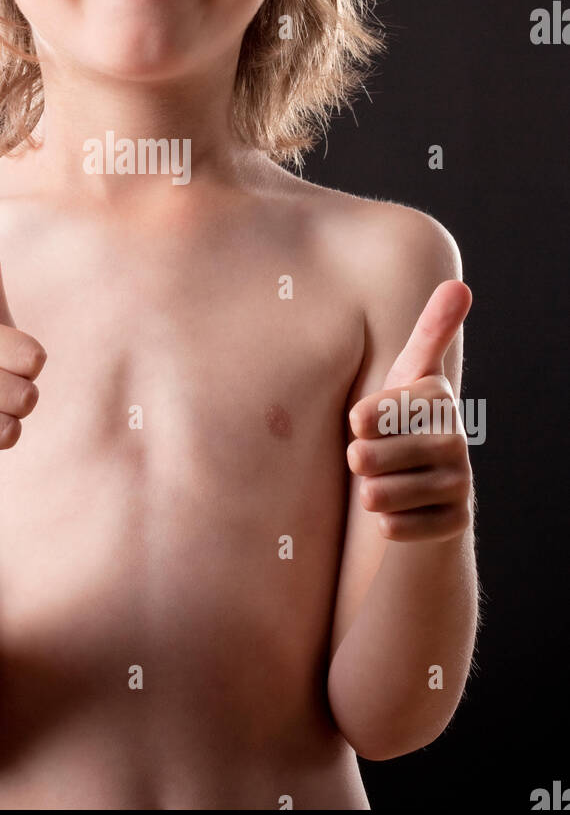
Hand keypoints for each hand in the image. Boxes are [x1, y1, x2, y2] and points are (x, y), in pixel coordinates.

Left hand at [346, 280, 473, 542]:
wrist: (418, 483)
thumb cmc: (401, 418)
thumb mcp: (408, 373)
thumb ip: (431, 332)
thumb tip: (459, 286)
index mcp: (439, 399)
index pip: (403, 405)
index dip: (376, 415)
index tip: (355, 420)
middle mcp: (456, 440)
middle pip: (394, 453)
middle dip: (368, 457)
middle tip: (358, 457)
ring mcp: (458, 483)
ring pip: (395, 493)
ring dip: (374, 491)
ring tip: (370, 487)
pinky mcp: (454, 522)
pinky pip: (405, 528)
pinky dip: (390, 524)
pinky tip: (389, 515)